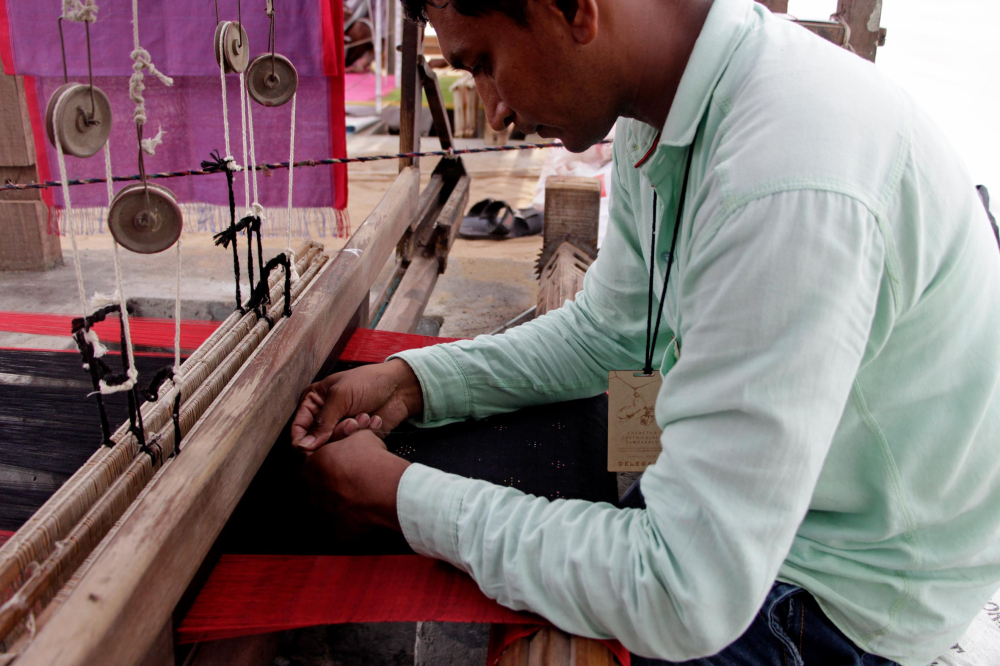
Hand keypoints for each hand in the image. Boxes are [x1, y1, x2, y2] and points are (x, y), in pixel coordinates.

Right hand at [291, 359, 423, 451]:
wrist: (399, 387)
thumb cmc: (368, 382)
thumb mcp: (341, 396)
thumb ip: (322, 422)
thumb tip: (304, 446)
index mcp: (314, 402)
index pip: (298, 427)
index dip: (302, 441)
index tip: (308, 450)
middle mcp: (324, 417)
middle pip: (316, 442)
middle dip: (334, 434)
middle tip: (351, 422)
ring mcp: (340, 428)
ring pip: (334, 446)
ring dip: (351, 432)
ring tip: (364, 417)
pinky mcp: (356, 437)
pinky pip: (351, 447)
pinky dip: (362, 435)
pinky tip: (373, 420)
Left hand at [302, 429, 410, 536]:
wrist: (385, 488)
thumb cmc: (370, 460)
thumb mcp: (361, 436)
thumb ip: (349, 439)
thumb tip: (353, 438)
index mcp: (312, 466)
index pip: (317, 462)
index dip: (333, 459)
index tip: (348, 459)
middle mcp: (313, 492)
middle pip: (322, 485)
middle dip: (337, 481)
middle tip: (356, 476)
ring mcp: (324, 514)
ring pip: (331, 506)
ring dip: (343, 501)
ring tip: (363, 494)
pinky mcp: (338, 531)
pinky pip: (344, 524)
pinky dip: (353, 519)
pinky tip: (367, 509)